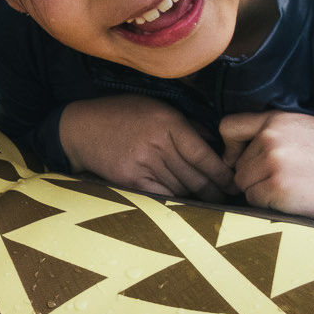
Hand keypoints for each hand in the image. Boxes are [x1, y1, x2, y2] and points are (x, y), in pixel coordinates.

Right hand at [59, 95, 235, 200]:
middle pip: (195, 176)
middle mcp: (156, 144)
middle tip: (227, 198)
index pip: (203, 154)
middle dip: (214, 190)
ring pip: (180, 188)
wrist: (81, 127)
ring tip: (210, 204)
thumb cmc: (122, 114)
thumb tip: (216, 144)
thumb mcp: (157, 108)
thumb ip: (186, 125)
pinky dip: (174, 201)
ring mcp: (141, 163)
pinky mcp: (128, 180)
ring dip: (196, 198)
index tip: (233, 182)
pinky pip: (160, 196)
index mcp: (168, 123)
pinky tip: (184, 205)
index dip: (221, 172)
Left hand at [218, 110, 313, 227]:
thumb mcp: (309, 129)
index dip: (231, 148)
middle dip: (254, 178)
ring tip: (296, 191)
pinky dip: (270, 207)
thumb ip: (275, 134)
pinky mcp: (277, 188)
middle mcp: (271, 137)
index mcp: (278, 118)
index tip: (242, 160)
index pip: (228, 127)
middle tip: (289, 182)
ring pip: (244, 186)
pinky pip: (254, 203)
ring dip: (262, 194)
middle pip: (237, 165)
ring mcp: (273, 162)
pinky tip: (297, 202)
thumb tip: (239, 154)